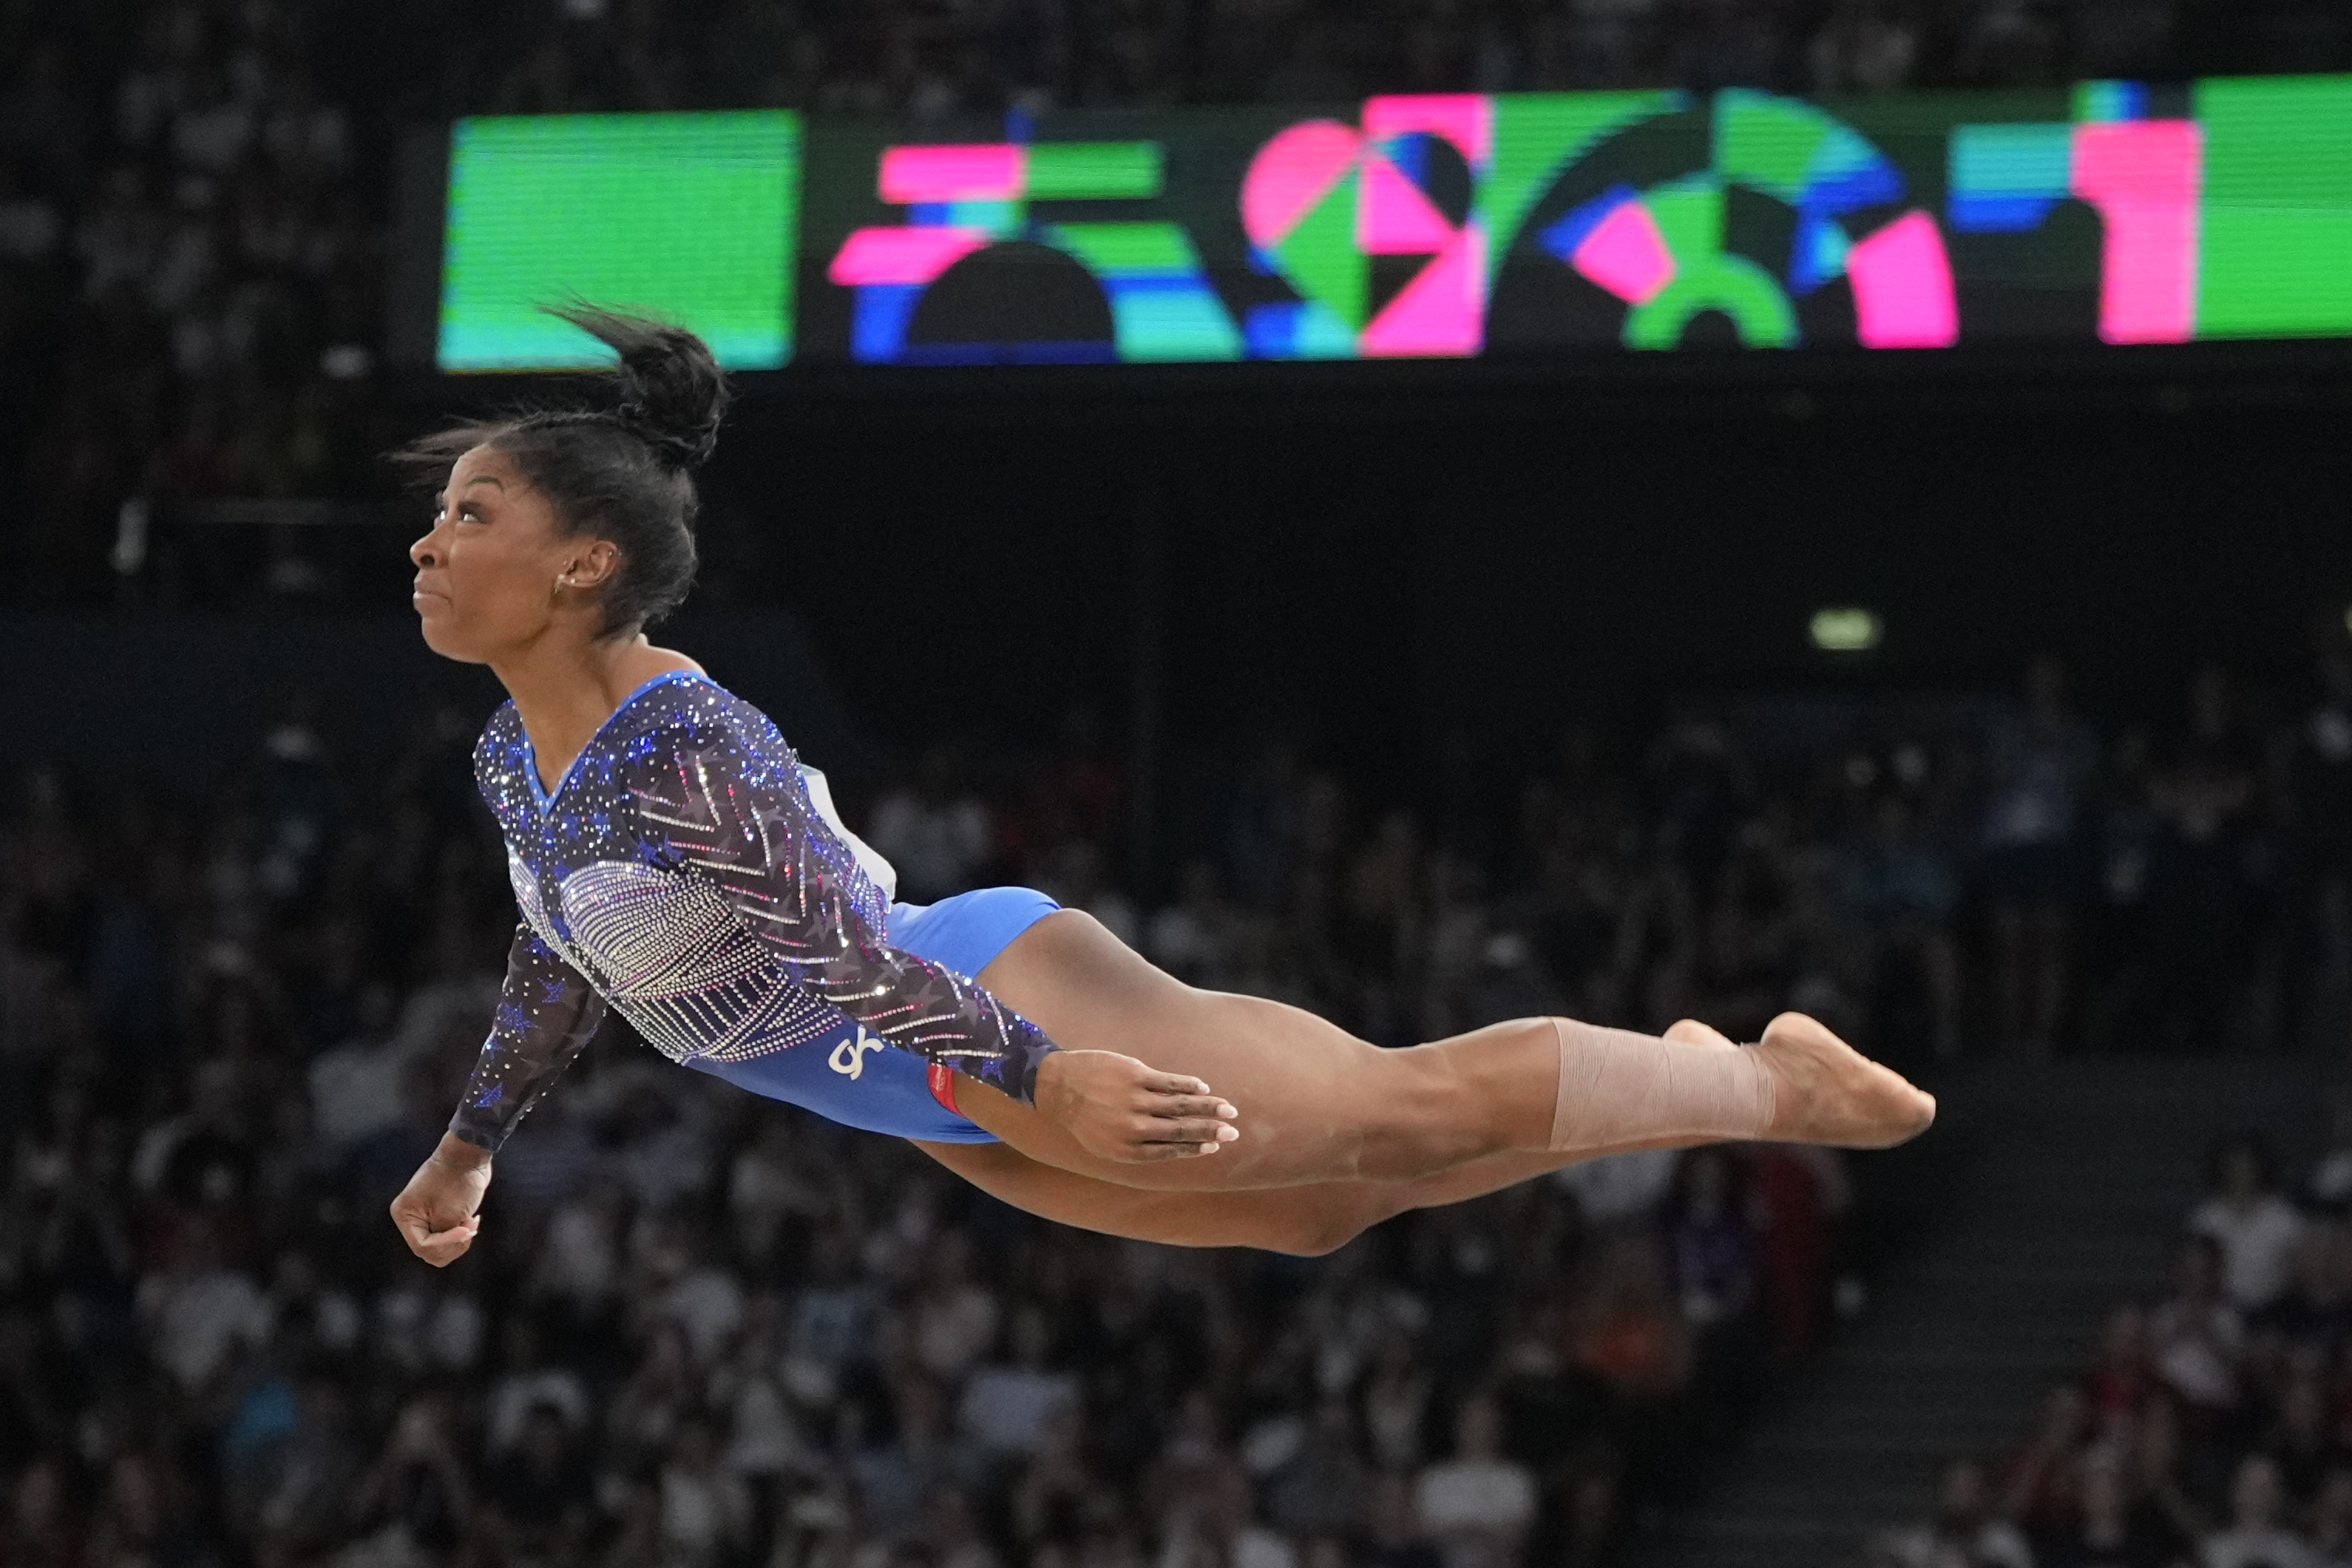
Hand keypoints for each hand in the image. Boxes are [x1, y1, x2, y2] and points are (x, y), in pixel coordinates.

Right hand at [389, 1133, 492, 1265]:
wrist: (469, 1155)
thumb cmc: (458, 1181)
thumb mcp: (450, 1214)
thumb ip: (443, 1238)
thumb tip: (442, 1251)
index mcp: (405, 1215)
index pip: (423, 1246)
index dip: (446, 1244)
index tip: (465, 1230)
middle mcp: (410, 1218)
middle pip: (430, 1251)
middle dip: (453, 1244)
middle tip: (470, 1228)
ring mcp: (424, 1217)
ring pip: (440, 1248)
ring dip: (459, 1240)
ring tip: (472, 1222)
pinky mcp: (438, 1215)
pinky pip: (447, 1237)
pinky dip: (461, 1233)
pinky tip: (472, 1219)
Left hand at [1033, 1050, 1240, 1163]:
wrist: (1058, 1087)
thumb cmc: (1085, 1117)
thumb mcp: (1105, 1142)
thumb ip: (1136, 1146)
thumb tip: (1171, 1147)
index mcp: (1126, 1149)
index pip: (1170, 1151)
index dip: (1195, 1149)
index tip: (1215, 1146)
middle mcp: (1133, 1128)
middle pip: (1181, 1130)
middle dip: (1210, 1131)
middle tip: (1233, 1132)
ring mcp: (1135, 1101)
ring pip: (1180, 1106)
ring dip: (1207, 1108)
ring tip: (1227, 1109)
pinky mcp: (1135, 1075)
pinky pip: (1169, 1082)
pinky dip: (1188, 1086)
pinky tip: (1203, 1088)